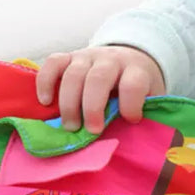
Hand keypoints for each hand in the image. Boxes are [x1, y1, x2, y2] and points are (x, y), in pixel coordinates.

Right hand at [36, 45, 165, 133]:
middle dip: (92, 108)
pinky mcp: (69, 56)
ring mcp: (88, 56)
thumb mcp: (149, 97)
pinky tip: (45, 102)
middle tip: (91, 131)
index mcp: (136, 70)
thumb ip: (143, 112)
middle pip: (99, 78)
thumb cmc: (138, 88)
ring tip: (71, 127)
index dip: (130, 105)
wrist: (130, 58)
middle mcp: (112, 59)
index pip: (133, 83)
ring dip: (69, 103)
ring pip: (74, 73)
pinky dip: (45, 82)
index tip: (130, 120)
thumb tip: (130, 138)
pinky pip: (53, 63)